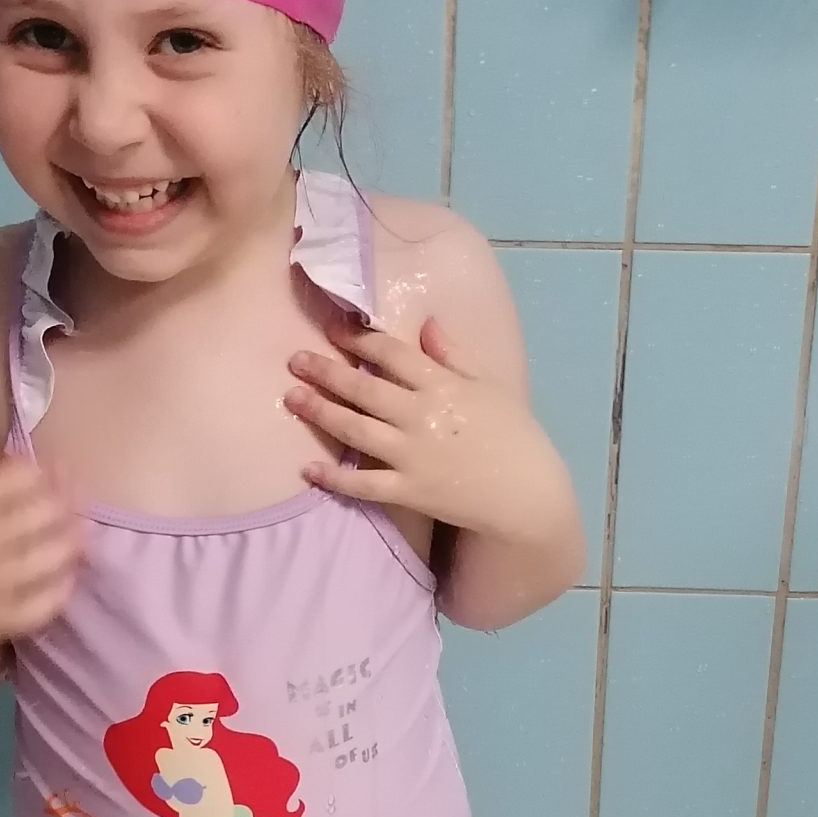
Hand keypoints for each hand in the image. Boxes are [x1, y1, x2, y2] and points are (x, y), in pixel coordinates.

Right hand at [0, 458, 81, 646]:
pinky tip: (71, 574)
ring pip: (39, 558)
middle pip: (26, 517)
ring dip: (68, 543)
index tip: (59, 470)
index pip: (0, 481)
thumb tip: (42, 465)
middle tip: (79, 502)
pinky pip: (40, 602)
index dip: (38, 473)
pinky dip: (60, 586)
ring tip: (82, 534)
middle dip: (61, 506)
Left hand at [286, 320, 568, 542]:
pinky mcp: (410, 491)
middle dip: (327, 372)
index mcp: (443, 386)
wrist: (525, 492)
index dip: (360, 340)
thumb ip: (453, 356)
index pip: (393, 355)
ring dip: (321, 413)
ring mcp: (414, 456)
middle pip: (364, 389)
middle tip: (294, 359)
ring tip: (291, 398)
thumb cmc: (510, 434)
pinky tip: (308, 468)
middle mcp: (423, 417)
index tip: (332, 328)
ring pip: (356, 430)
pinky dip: (335, 477)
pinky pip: (364, 485)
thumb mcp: (487, 386)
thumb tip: (427, 324)